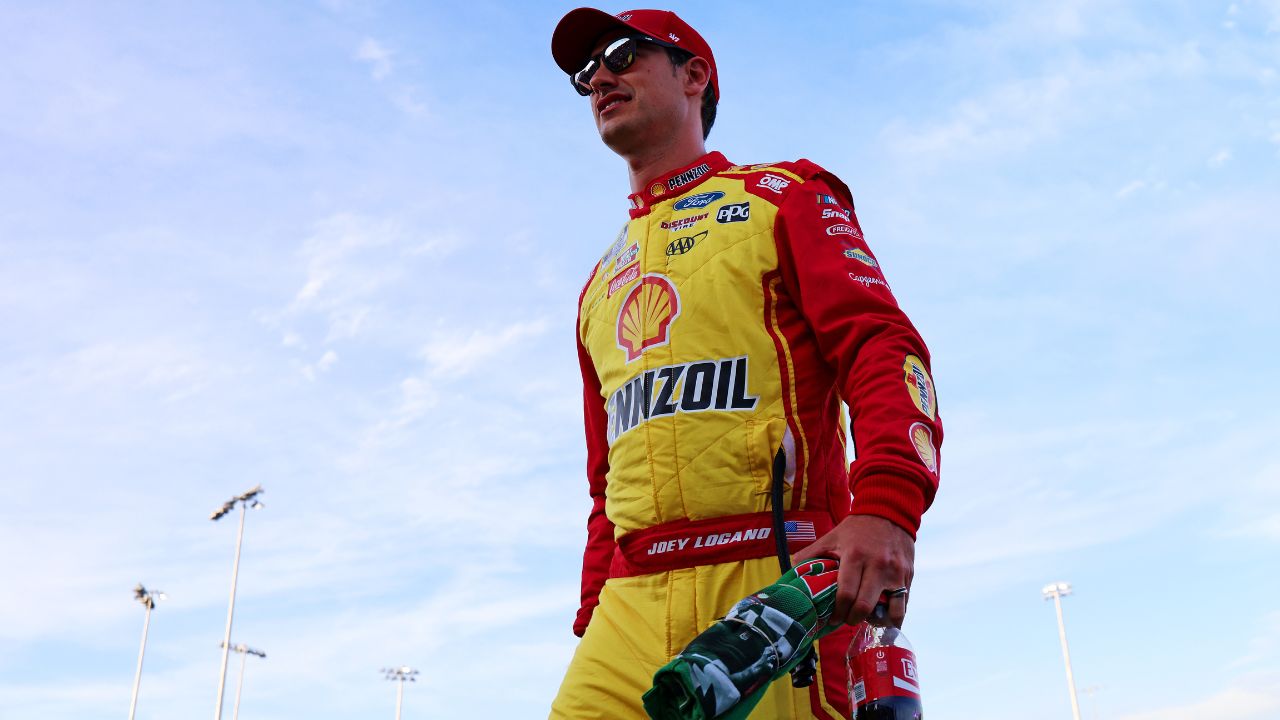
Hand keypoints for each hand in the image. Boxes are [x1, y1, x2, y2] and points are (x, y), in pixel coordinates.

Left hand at [792, 514, 914, 626]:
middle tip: (847, 620)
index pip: (846, 594)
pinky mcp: (908, 576)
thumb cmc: (857, 528)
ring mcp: (896, 572)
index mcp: (855, 556)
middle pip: (865, 606)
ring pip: (892, 611)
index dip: (838, 612)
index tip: (833, 619)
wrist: (890, 511)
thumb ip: (810, 554)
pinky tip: (884, 614)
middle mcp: (878, 566)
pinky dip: (894, 614)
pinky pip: (904, 604)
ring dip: (878, 622)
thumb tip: (790, 570)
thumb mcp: (832, 537)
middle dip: (853, 619)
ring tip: (869, 620)